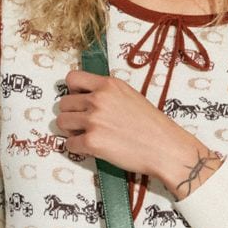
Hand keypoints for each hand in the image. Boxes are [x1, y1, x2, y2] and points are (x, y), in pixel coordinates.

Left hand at [57, 70, 223, 196]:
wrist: (165, 148)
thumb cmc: (152, 126)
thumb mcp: (130, 96)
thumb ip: (108, 94)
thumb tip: (87, 99)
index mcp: (108, 85)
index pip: (71, 78)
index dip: (72, 91)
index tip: (79, 102)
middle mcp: (98, 99)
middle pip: (63, 103)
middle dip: (71, 114)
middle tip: (83, 124)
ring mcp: (93, 121)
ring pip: (62, 122)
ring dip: (70, 131)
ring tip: (84, 136)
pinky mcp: (92, 142)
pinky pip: (69, 144)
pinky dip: (76, 147)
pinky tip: (89, 149)